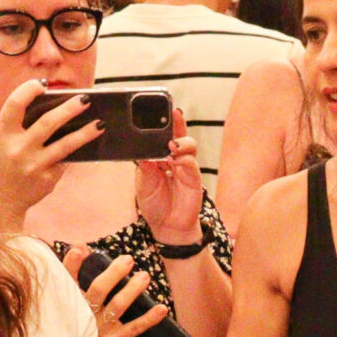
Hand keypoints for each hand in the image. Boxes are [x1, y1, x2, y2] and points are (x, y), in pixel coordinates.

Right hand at [0, 79, 102, 225]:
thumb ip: (16, 125)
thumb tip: (50, 106)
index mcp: (1, 134)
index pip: (15, 104)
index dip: (29, 90)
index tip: (42, 84)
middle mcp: (18, 148)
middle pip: (48, 122)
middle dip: (69, 108)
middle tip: (86, 99)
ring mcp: (34, 165)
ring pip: (66, 145)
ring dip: (85, 133)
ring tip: (100, 124)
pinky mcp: (47, 179)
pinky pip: (64, 161)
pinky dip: (72, 153)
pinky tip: (84, 146)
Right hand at [63, 244, 169, 336]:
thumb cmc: (90, 325)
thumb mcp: (80, 305)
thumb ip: (80, 280)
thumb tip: (83, 246)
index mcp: (72, 305)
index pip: (68, 282)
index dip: (72, 265)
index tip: (81, 248)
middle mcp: (83, 317)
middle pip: (98, 291)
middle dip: (113, 273)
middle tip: (128, 259)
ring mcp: (99, 331)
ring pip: (117, 306)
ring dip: (132, 290)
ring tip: (145, 276)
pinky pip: (134, 328)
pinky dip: (149, 318)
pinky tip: (162, 308)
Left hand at [133, 107, 204, 245]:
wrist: (166, 227)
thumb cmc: (154, 203)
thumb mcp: (142, 182)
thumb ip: (144, 166)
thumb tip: (144, 150)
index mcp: (159, 156)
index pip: (163, 134)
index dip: (165, 122)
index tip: (162, 109)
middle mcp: (174, 158)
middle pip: (179, 134)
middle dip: (178, 123)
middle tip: (174, 114)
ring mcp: (185, 167)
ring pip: (189, 146)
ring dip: (181, 141)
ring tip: (171, 144)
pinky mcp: (194, 179)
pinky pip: (192, 164)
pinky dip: (184, 159)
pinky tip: (176, 160)